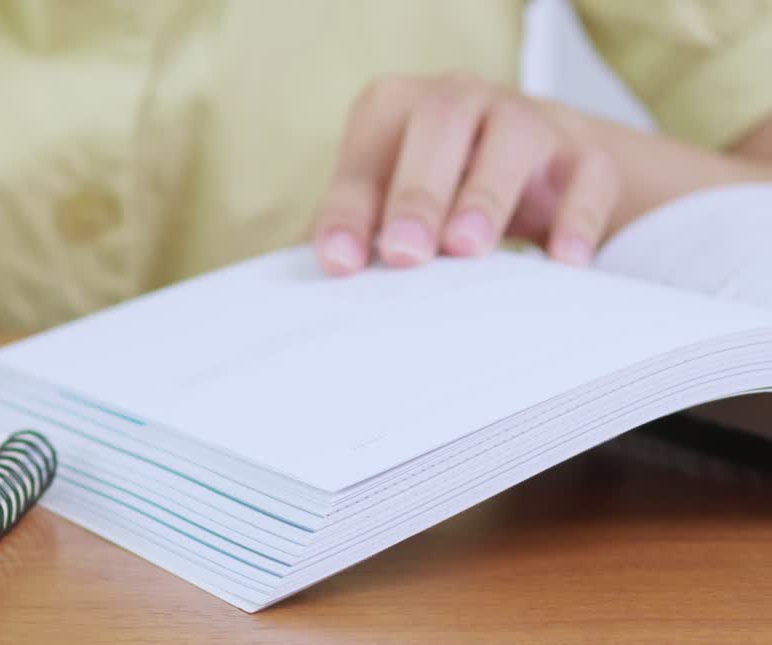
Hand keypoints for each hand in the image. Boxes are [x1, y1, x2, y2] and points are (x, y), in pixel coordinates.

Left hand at [311, 73, 621, 274]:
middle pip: (439, 122)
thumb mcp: (385, 198)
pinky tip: (564, 260)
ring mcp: (526, 120)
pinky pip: (588, 175)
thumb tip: (328, 274)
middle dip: (418, 193)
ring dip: (487, 196)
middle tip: (404, 253)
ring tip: (466, 249)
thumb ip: (355, 230)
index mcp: (395, 108)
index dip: (349, 210)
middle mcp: (460, 99)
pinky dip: (578, 217)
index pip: (365, 156)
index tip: (340, 262)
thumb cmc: (434, 182)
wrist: (527, 158)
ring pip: (513, 139)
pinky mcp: (581, 153)